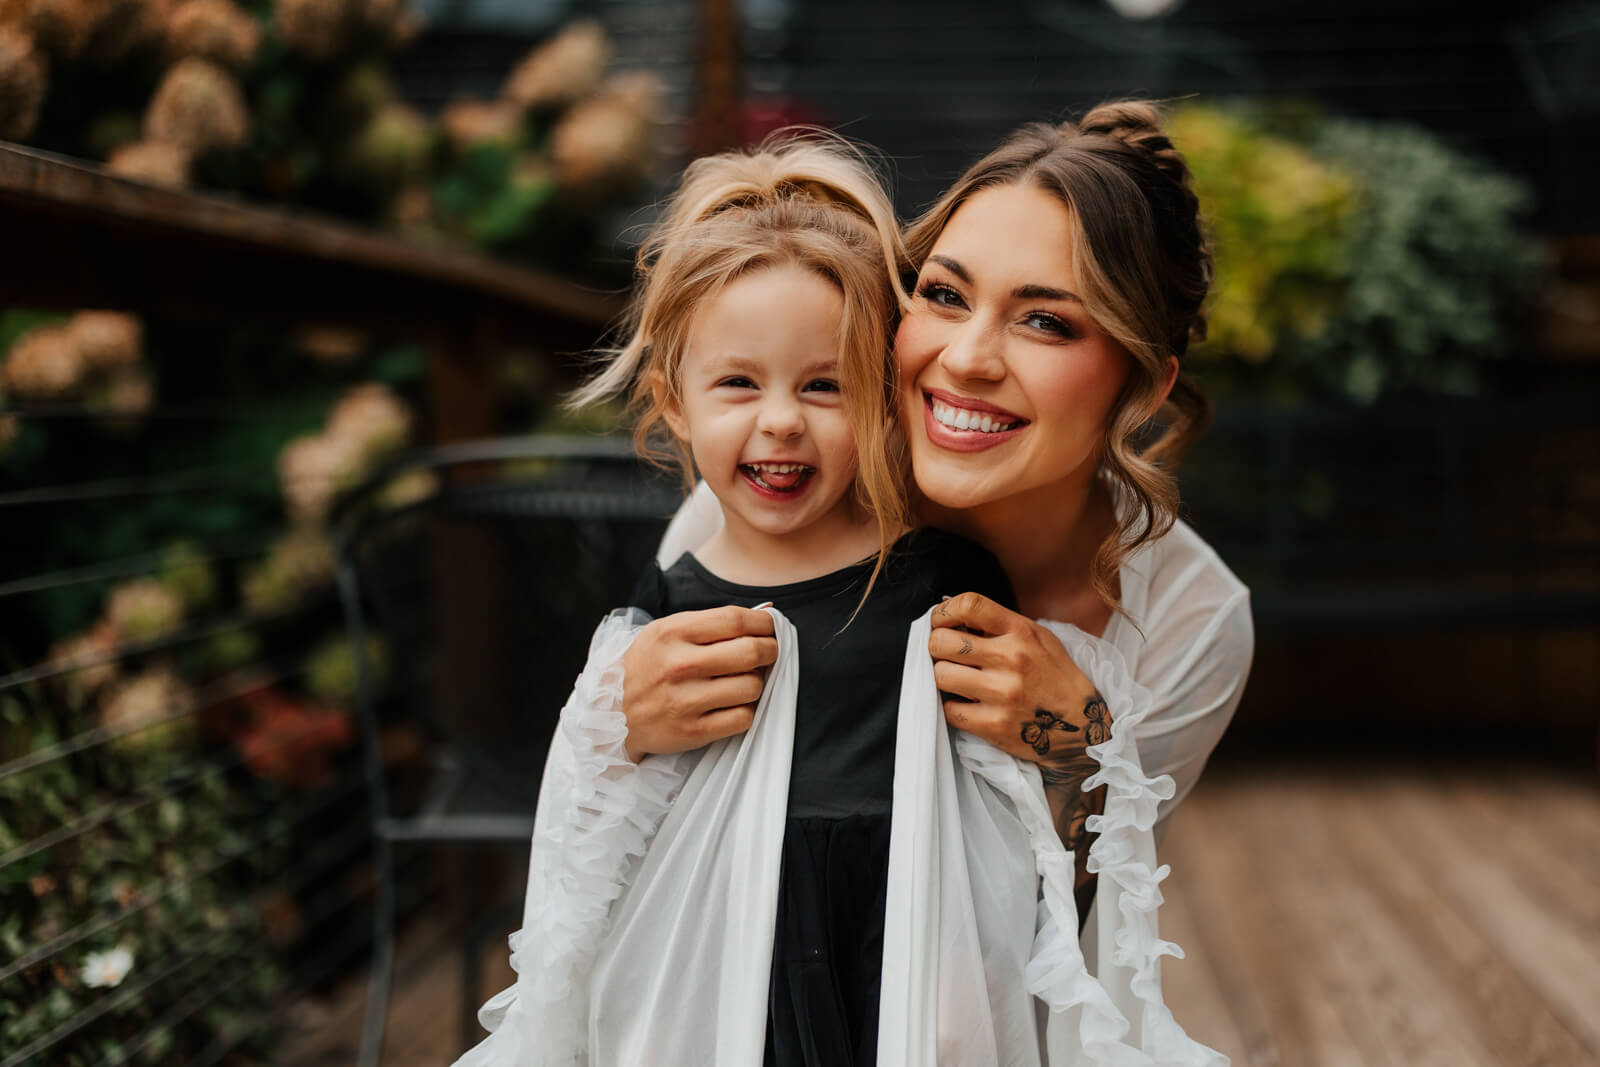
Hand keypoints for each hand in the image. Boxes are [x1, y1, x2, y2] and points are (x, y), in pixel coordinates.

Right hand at [620, 606, 777, 761]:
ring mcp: (686, 701)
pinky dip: (746, 710)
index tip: (770, 628)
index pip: (735, 620)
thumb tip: (766, 614)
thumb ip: (710, 623)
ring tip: (742, 680)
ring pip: (753, 686)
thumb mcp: (666, 632)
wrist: (612, 713)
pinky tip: (733, 704)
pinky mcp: (693, 732)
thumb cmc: (648, 667)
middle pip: (751, 652)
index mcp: (672, 633)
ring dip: (756, 682)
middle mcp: (679, 665)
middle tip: (769, 653)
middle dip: (771, 651)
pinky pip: (744, 718)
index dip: (764, 623)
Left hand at [928, 592, 1110, 787]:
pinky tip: (968, 704)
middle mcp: (1010, 659)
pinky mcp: (994, 725)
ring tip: (958, 680)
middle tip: (946, 655)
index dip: (943, 611)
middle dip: (937, 647)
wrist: (1083, 726)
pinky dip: (954, 707)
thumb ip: (998, 624)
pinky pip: (950, 710)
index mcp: (1020, 631)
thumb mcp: (1037, 638)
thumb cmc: (1055, 676)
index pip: (969, 605)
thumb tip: (950, 610)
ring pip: (940, 676)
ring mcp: (1002, 694)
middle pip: (942, 642)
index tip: (940, 622)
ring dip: (943, 677)